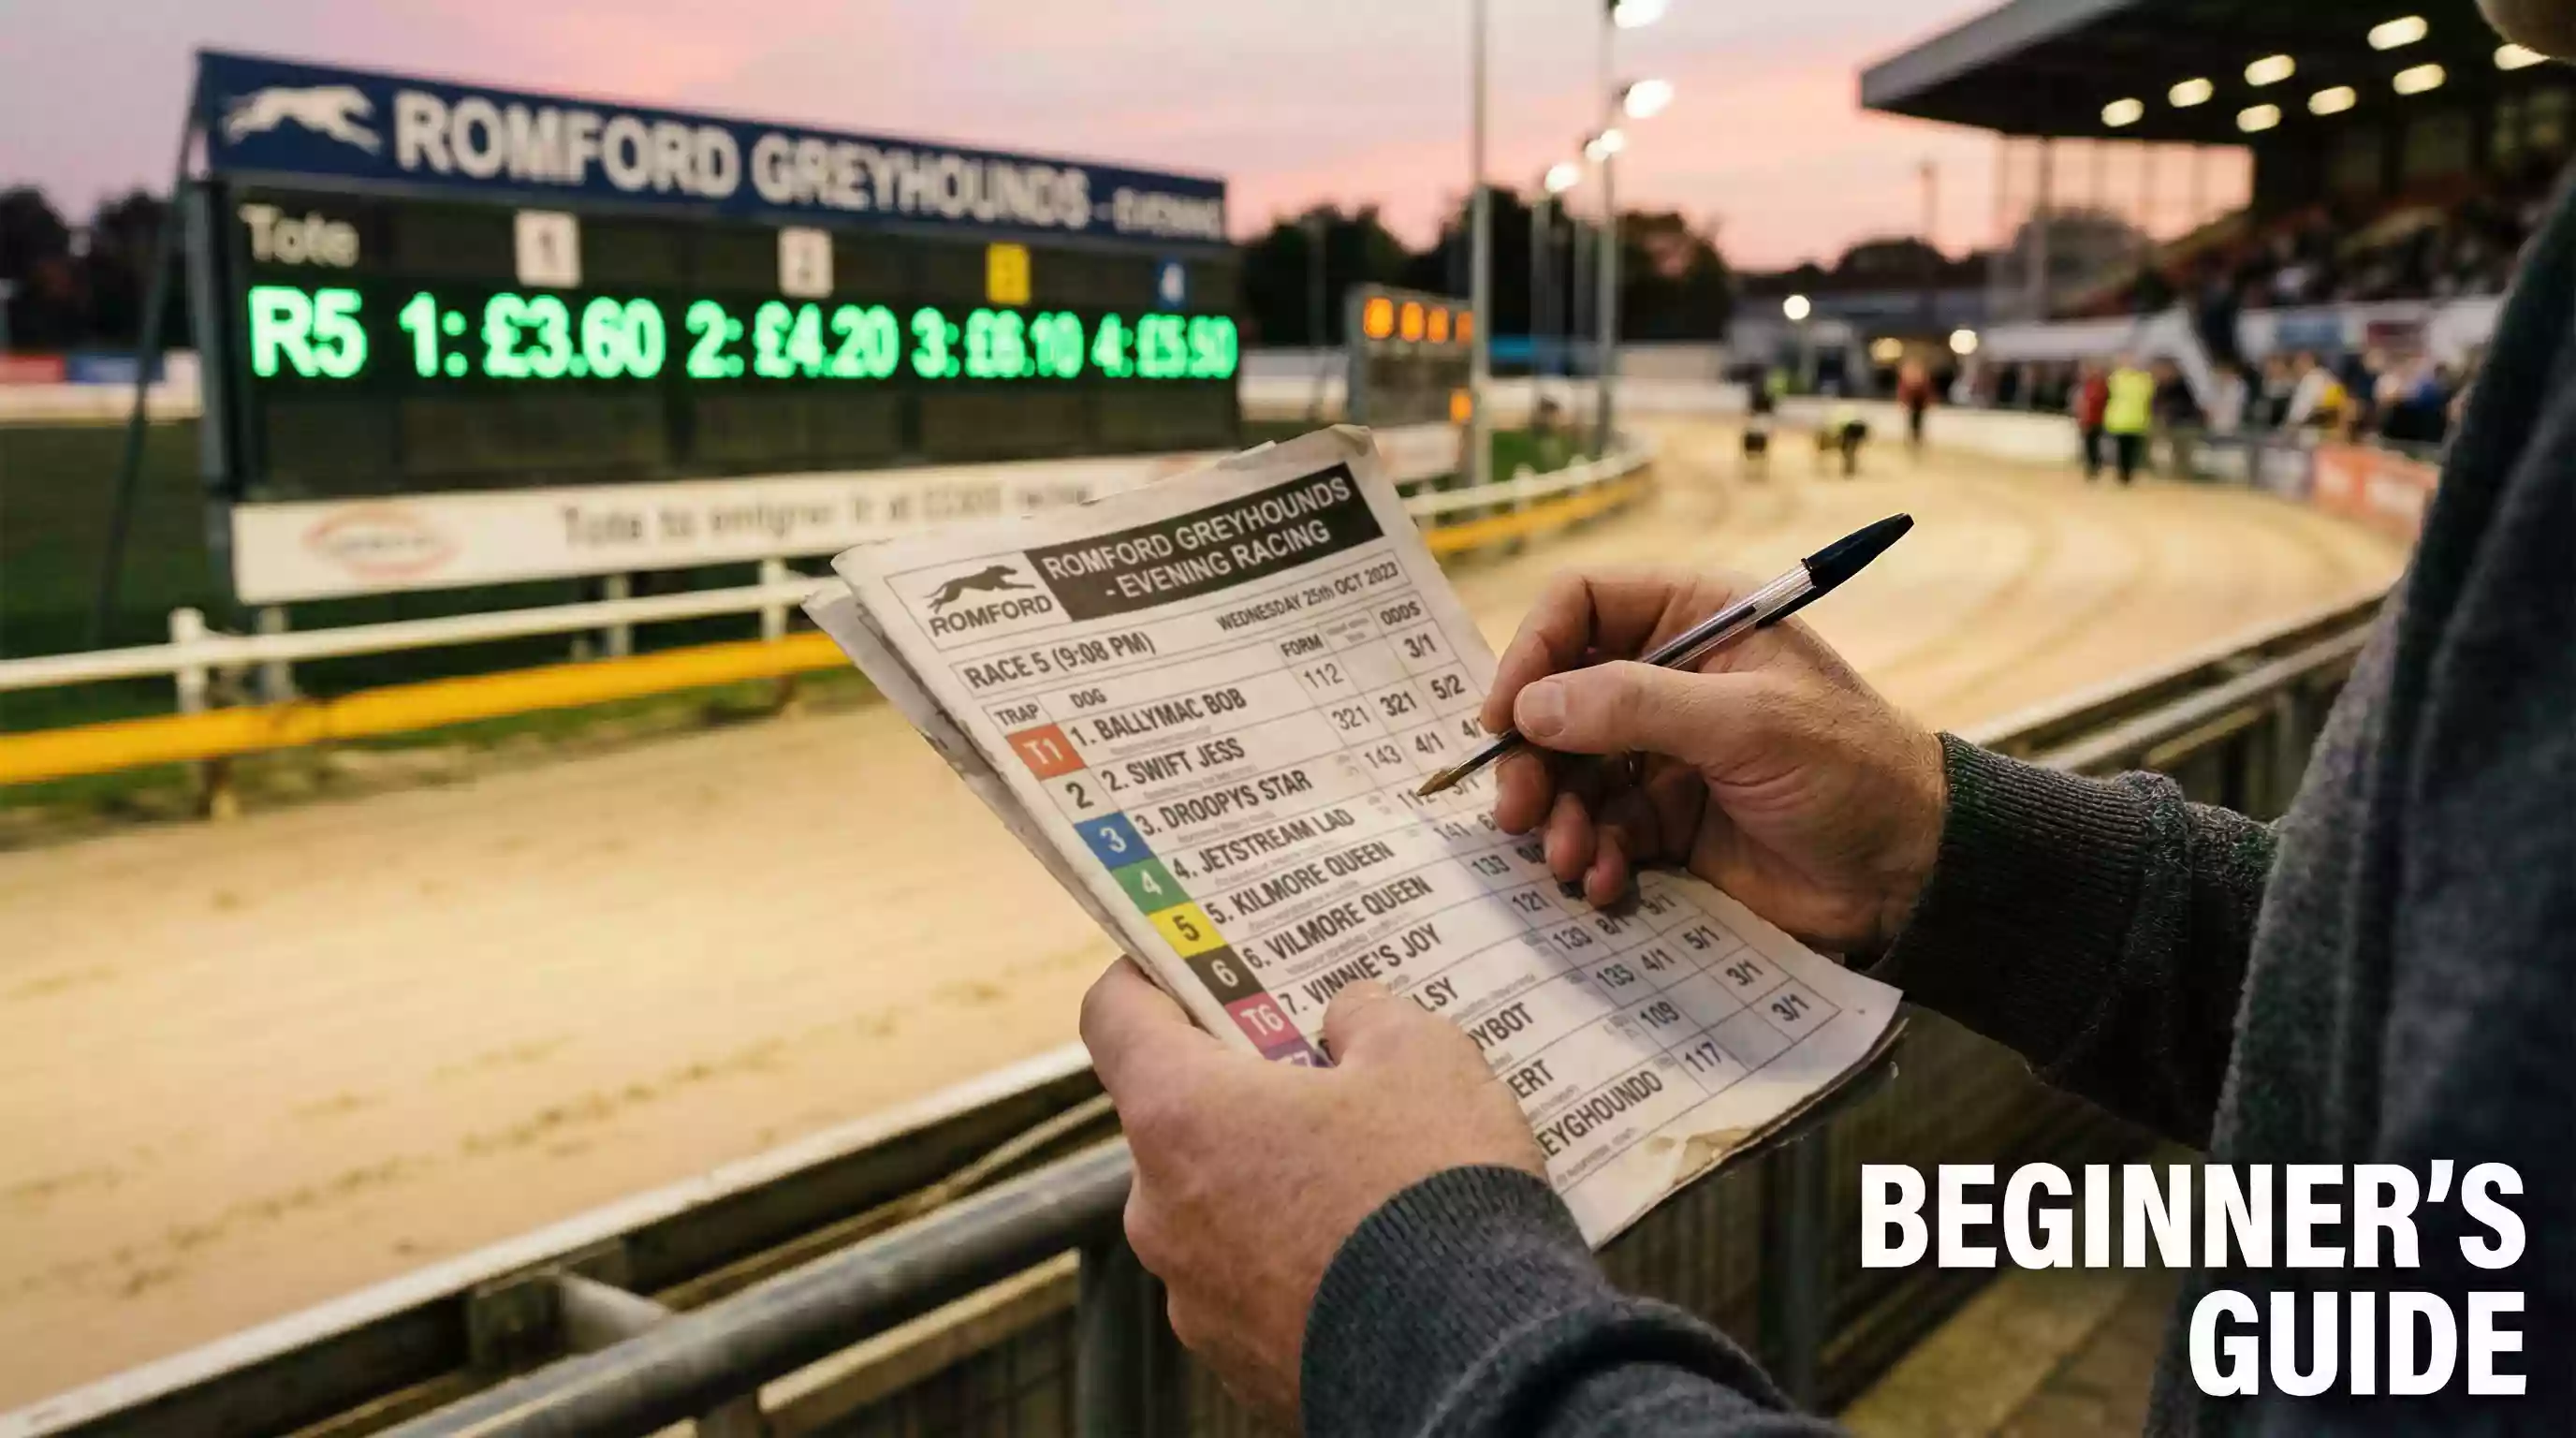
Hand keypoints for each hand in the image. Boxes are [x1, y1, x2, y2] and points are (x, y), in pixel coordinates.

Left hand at [1080, 960, 1543, 1420]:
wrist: (1474, 1363)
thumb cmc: (1433, 1191)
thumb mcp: (1424, 1055)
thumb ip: (1368, 1016)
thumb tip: (1346, 1022)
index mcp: (1180, 1116)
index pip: (1114, 1017)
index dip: (1147, 978)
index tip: (1190, 965)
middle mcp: (1161, 1212)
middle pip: (1177, 1120)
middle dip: (1245, 1094)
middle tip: (1326, 1076)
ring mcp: (1195, 1299)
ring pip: (1219, 1209)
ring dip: (1274, 1184)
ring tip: (1372, 1177)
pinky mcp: (1239, 1363)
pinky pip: (1256, 1286)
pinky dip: (1300, 1263)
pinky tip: (1379, 1255)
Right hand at [1483, 569, 1946, 953]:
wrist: (1911, 874)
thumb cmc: (1851, 769)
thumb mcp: (1746, 724)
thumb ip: (1635, 706)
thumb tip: (1531, 707)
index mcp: (1697, 621)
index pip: (1581, 606)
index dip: (1532, 652)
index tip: (1504, 717)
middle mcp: (1671, 680)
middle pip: (1559, 699)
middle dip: (1533, 758)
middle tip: (1518, 810)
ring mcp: (1666, 754)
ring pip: (1571, 773)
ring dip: (1558, 818)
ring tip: (1569, 859)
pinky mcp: (1669, 823)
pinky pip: (1601, 832)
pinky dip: (1593, 858)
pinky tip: (1606, 883)